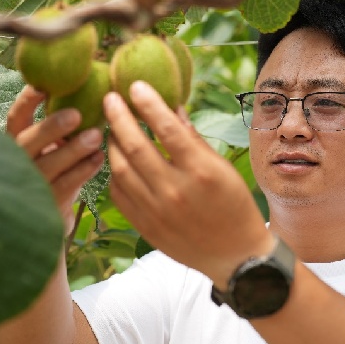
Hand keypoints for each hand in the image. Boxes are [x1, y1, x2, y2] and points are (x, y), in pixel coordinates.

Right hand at [7, 85, 104, 233]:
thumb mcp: (54, 144)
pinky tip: (99, 158)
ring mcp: (32, 183)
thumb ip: (64, 124)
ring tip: (96, 136)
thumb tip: (94, 89)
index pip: (15, 117)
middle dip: (50, 127)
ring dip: (73, 149)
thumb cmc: (58, 167)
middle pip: (26, 142)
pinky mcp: (49, 201)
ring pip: (48, 165)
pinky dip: (84, 170)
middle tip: (76, 114)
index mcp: (18, 140)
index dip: (26, 101)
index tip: (43, 86)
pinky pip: (66, 184)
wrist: (52, 215)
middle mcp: (20, 161)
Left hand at [104, 81, 272, 286]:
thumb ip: (194, 139)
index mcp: (201, 171)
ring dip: (112, 143)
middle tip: (109, 98)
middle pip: (134, 146)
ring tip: (112, 128)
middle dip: (118, 117)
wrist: (235, 257)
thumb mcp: (222, 169)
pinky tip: (117, 159)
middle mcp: (175, 190)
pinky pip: (118, 193)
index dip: (148, 103)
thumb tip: (172, 108)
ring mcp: (156, 211)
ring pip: (119, 169)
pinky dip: (114, 172)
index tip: (135, 86)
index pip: (166, 129)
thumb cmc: (234, 206)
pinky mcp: (144, 226)